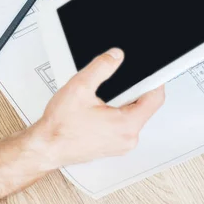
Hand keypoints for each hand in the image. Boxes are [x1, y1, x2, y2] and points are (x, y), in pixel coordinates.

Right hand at [33, 48, 164, 168]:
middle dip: (134, 90)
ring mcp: (120, 145)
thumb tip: (115, 56)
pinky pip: (123, 126)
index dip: (155, 81)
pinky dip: (116, 114)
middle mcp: (128, 139)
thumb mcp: (80, 87)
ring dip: (123, 102)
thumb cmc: (60, 127)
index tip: (153, 71)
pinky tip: (98, 110)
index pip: (155, 99)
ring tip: (103, 97)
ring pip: (133, 117)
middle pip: (145, 107)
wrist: (47, 147)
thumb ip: (101, 67)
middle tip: (118, 81)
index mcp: (126, 125)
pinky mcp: (113, 147)